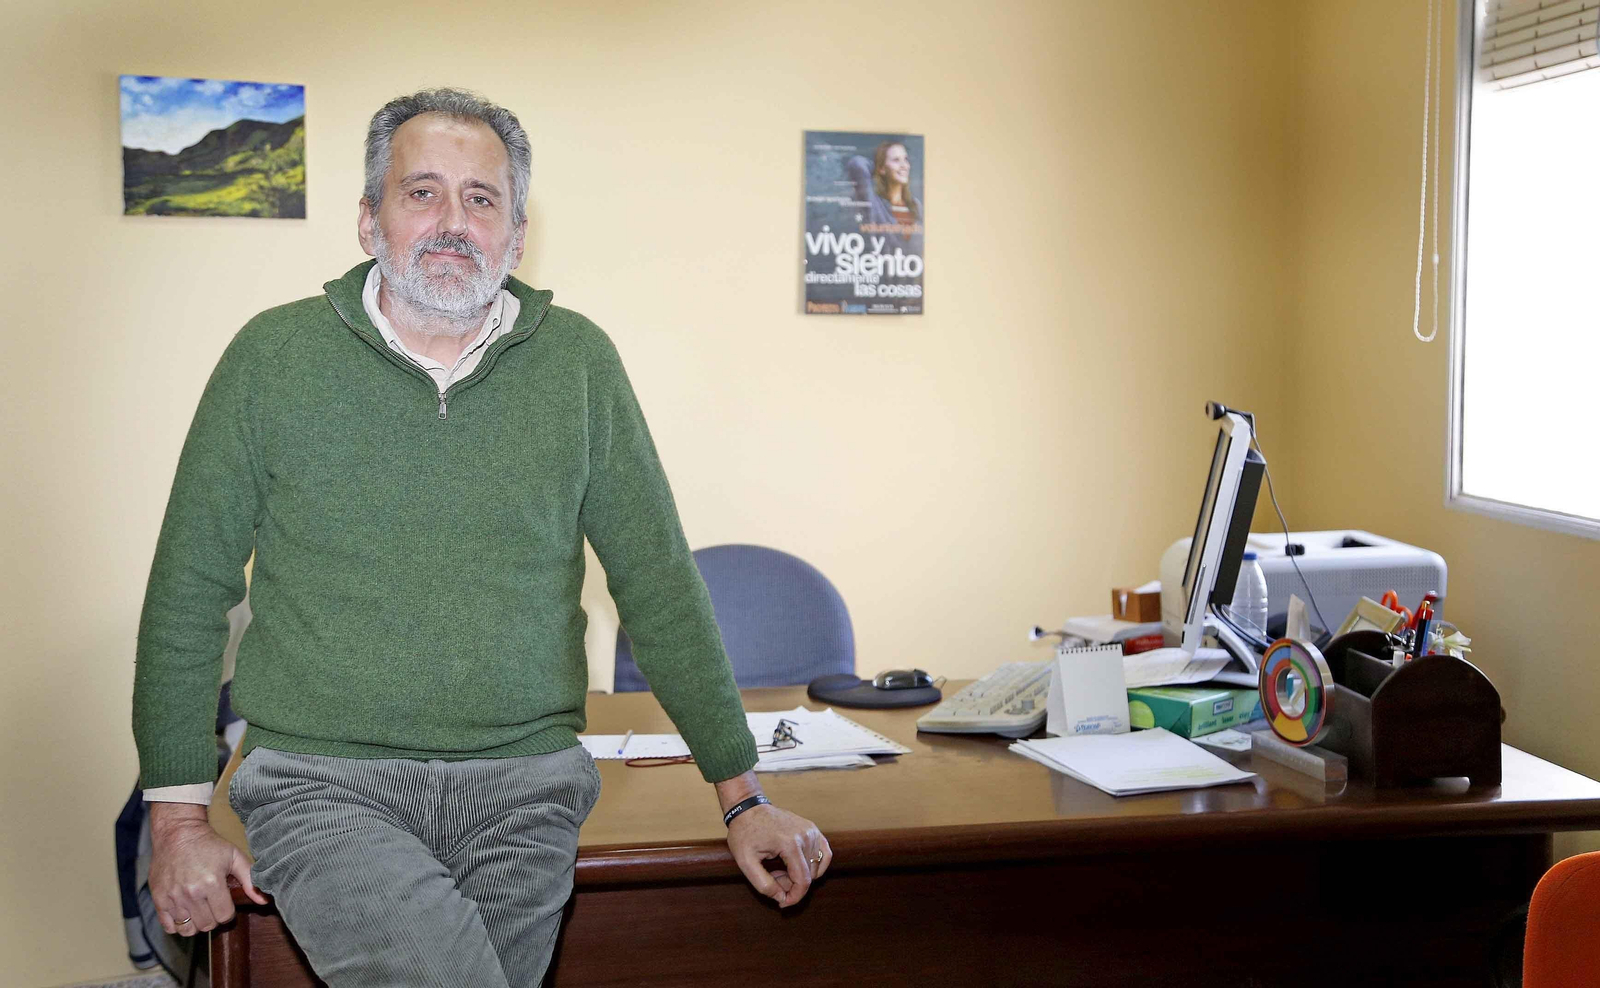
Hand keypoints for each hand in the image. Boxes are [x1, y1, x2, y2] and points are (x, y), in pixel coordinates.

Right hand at [148, 801, 267, 935]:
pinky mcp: (159, 899)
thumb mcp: (234, 857)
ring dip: (196, 924)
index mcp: (212, 883)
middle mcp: (191, 893)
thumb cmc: (208, 844)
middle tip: (212, 906)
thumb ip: (250, 880)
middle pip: (207, 925)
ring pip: (188, 930)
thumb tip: (264, 901)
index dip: (228, 913)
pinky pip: (169, 927)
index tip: (225, 904)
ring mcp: (173, 897)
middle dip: (213, 919)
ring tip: (199, 911)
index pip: (224, 916)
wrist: (177, 833)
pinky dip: (177, 925)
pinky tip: (184, 913)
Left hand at [716, 772, 831, 907]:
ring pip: (815, 867)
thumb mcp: (745, 862)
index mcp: (790, 844)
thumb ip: (763, 884)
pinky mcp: (812, 829)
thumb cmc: (744, 833)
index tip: (782, 903)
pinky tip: (798, 866)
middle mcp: (805, 836)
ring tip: (779, 868)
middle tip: (772, 876)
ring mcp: (811, 831)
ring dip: (800, 874)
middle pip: (809, 875)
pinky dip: (815, 865)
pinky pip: (825, 854)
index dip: (794, 898)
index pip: (803, 881)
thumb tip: (782, 898)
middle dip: (791, 884)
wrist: (747, 808)